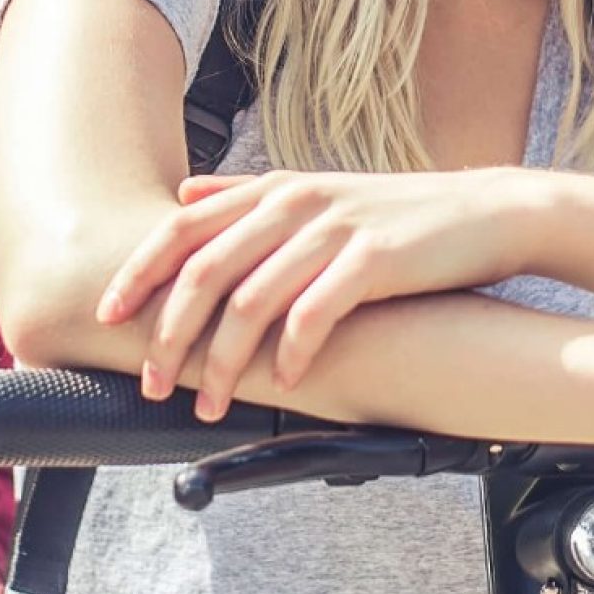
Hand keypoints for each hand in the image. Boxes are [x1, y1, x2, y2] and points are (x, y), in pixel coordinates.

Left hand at [96, 169, 537, 417]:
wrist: (487, 213)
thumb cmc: (399, 216)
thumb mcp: (318, 191)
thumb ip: (248, 194)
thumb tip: (183, 194)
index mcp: (274, 190)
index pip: (181, 228)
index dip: (138, 272)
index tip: (106, 316)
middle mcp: (295, 203)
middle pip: (204, 272)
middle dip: (170, 335)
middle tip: (153, 384)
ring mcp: (333, 230)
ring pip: (251, 300)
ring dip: (222, 362)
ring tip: (209, 403)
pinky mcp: (373, 260)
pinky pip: (314, 313)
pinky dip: (290, 354)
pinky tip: (283, 383)